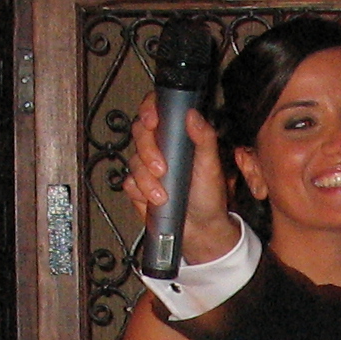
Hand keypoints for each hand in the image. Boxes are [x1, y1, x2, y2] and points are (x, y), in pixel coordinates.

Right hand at [120, 94, 240, 268]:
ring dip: (147, 179)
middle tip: (162, 169)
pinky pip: (128, 182)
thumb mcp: (212, 165)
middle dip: (148, 150)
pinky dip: (140, 191)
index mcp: (178, 136)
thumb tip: (192, 115)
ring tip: (163, 194)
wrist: (200, 229)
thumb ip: (204, 138)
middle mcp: (161, 146)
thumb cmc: (209, 196)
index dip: (149, 109)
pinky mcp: (138, 185)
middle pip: (139, 132)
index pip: (157, 110)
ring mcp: (147, 166)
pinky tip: (154, 199)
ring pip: (133, 160)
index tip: (152, 121)